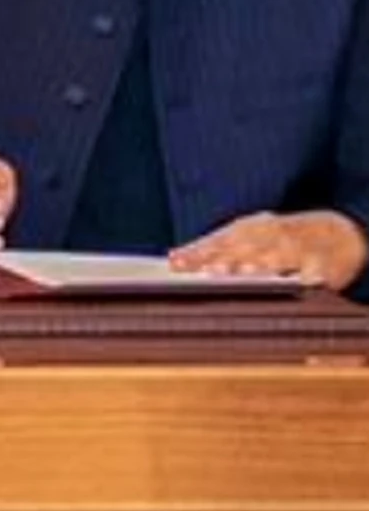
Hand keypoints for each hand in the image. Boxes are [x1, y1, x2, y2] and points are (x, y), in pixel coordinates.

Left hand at [170, 210, 367, 291]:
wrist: (338, 233)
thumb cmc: (281, 240)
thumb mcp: (249, 239)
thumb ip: (215, 250)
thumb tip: (173, 258)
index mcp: (248, 229)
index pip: (217, 240)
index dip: (197, 251)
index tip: (176, 262)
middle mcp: (269, 234)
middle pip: (243, 248)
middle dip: (224, 260)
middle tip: (207, 271)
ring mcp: (297, 246)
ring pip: (277, 256)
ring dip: (263, 265)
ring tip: (246, 275)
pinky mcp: (323, 262)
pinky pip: (315, 268)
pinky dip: (309, 274)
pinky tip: (302, 281)